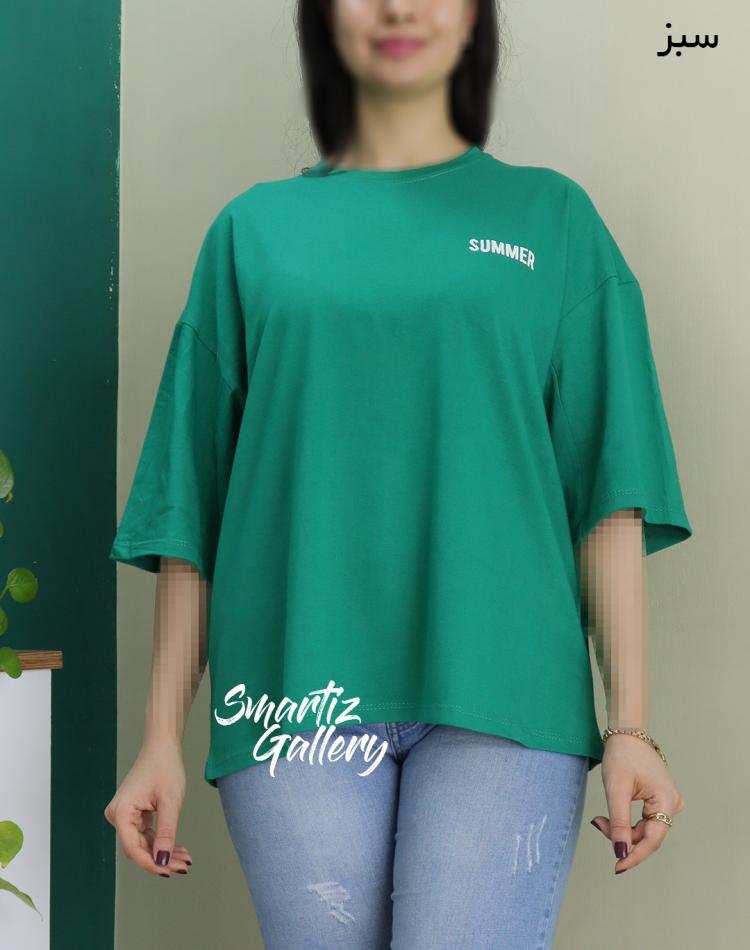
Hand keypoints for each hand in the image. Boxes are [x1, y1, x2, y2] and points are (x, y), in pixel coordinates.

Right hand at [103, 736, 192, 877]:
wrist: (163, 746)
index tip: (170, 871)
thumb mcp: (170, 802)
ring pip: (143, 843)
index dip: (151, 863)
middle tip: (185, 866)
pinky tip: (179, 850)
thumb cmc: (165, 768)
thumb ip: (166, 833)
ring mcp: (124, 816)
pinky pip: (145, 835)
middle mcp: (118, 816)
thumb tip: (163, 861)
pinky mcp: (133, 814)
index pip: (133, 848)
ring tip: (186, 860)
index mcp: (121, 813)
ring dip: (164, 852)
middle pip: (138, 848)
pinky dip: (161, 842)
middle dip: (161, 859)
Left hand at [590, 733, 685, 873]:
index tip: (618, 867)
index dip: (635, 856)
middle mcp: (673, 804)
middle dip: (623, 837)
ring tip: (601, 819)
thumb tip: (621, 852)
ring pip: (645, 830)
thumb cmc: (622, 756)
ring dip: (623, 830)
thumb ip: (619, 822)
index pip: (652, 840)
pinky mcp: (660, 800)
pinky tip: (610, 818)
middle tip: (598, 824)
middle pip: (648, 836)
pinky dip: (627, 822)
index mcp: (667, 801)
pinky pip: (644, 821)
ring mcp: (668, 802)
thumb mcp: (616, 790)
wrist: (627, 733)